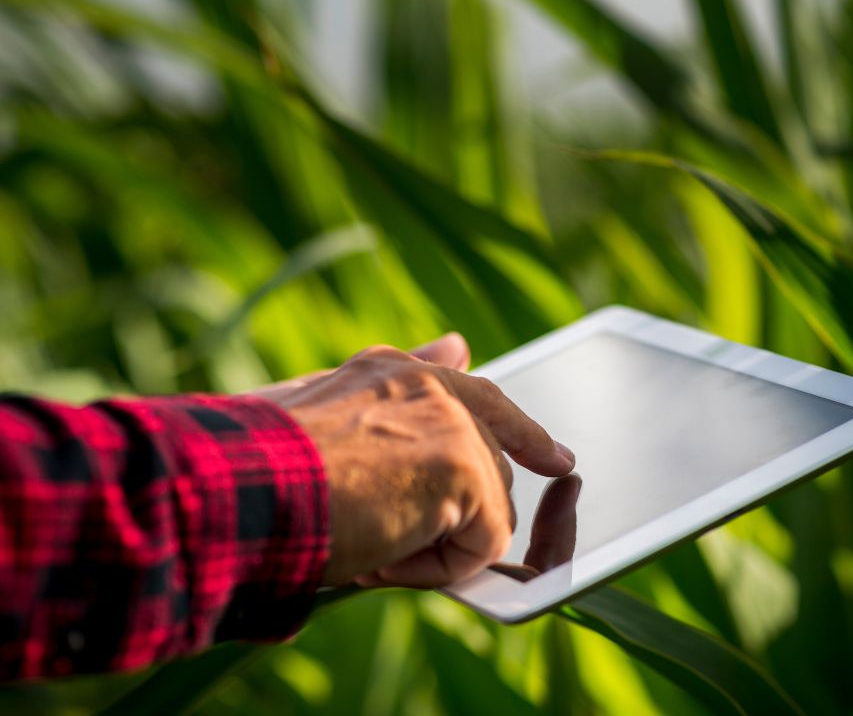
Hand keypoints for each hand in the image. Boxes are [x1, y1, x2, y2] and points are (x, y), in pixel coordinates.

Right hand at [254, 334, 574, 587]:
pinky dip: (436, 568)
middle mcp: (431, 385)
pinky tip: (380, 552)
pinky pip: (483, 543)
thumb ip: (398, 386)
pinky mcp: (463, 469)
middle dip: (451, 515)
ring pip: (485, 510)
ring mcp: (452, 424)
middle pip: (488, 468)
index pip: (479, 398)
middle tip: (370, 533)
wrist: (232, 488)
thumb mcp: (324, 420)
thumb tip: (457, 344)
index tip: (558, 460)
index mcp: (395, 371)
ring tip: (362, 536)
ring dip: (431, 543)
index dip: (522, 434)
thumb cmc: (257, 467)